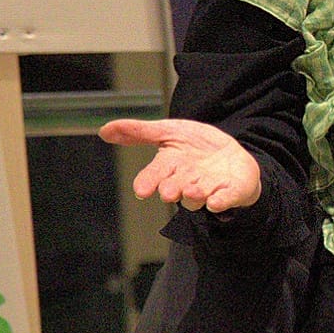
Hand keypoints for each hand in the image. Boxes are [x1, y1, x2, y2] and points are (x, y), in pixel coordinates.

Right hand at [98, 118, 261, 212]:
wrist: (228, 154)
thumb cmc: (194, 146)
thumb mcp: (169, 131)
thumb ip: (139, 132)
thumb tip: (104, 130)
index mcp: (169, 166)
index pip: (154, 175)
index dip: (148, 182)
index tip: (141, 189)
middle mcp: (186, 181)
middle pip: (175, 187)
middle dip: (172, 189)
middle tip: (168, 191)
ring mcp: (209, 188)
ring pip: (198, 196)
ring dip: (195, 195)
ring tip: (194, 191)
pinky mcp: (230, 192)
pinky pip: (225, 199)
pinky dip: (220, 201)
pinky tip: (217, 202)